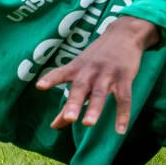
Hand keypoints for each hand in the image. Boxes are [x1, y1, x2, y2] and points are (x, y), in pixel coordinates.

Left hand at [36, 16, 159, 133]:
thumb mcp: (82, 73)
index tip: (40, 86)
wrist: (125, 34)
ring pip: (101, 93)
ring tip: (88, 124)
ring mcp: (108, 74)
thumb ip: (69, 100)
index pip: (61, 73)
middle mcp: (90, 71)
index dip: (50, 79)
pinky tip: (120, 130)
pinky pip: (124, 98)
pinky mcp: (125, 77)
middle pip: (80, 87)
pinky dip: (123, 114)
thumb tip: (54, 126)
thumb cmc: (98, 57)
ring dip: (95, 108)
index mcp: (77, 68)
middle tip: (68, 118)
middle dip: (73, 103)